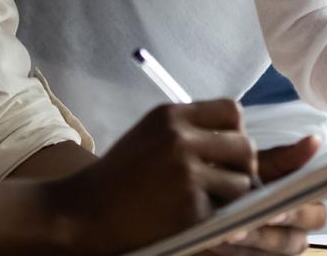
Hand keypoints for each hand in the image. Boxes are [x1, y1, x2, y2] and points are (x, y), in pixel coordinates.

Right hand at [47, 100, 259, 254]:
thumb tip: (236, 136)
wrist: (81, 213)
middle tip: (229, 179)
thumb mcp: (149, 135)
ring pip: (241, 180)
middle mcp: (179, 139)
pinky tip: (191, 214)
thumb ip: (188, 129)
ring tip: (208, 199)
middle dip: (242, 165)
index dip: (236, 132)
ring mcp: (185, 173)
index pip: (232, 111)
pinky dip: (215, 214)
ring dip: (231, 194)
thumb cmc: (117, 176)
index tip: (227, 150)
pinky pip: (224, 209)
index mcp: (170, 116)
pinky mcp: (188, 207)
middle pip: (245, 145)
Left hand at [211, 136, 326, 254]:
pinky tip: (222, 238)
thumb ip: (285, 158)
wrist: (197, 199)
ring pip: (291, 243)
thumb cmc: (232, 178)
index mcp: (308, 189)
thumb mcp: (254, 165)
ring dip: (265, 237)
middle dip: (294, 213)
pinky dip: (241, 250)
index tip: (325, 178)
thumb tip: (315, 141)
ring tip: (237, 228)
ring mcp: (285, 241)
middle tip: (272, 210)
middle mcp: (303, 217)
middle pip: (316, 218)